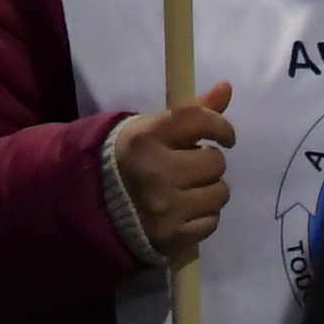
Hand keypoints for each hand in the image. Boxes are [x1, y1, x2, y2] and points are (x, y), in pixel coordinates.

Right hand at [114, 84, 232, 262]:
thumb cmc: (131, 158)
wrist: (96, 205)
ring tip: (191, 188)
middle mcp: (156, 172)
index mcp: (147, 138)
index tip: (224, 136)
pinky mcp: (171, 236)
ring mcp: (164, 208)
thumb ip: (192, 111)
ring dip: (211, 189)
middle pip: (215, 162)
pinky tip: (187, 210)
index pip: (200, 121)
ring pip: (219, 193)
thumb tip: (227, 87)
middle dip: (209, 162)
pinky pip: (212, 222)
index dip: (221, 127)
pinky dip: (204, 216)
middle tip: (193, 166)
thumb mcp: (152, 128)